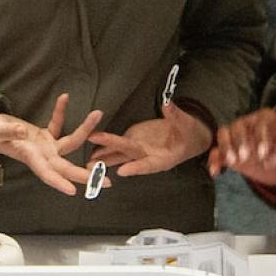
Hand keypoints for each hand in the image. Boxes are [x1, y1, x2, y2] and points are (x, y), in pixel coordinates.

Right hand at [0, 92, 104, 195]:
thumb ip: (9, 129)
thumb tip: (23, 131)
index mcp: (29, 157)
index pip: (46, 173)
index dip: (60, 182)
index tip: (74, 191)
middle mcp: (40, 155)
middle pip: (66, 166)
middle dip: (86, 174)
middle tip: (106, 183)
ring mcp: (43, 146)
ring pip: (69, 143)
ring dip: (84, 130)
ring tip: (97, 114)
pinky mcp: (43, 135)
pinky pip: (57, 125)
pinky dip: (61, 112)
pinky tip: (64, 97)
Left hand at [87, 101, 211, 177]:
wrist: (188, 135)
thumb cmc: (190, 133)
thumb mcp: (187, 124)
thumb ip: (176, 116)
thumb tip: (168, 104)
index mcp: (164, 158)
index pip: (149, 164)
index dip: (136, 168)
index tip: (123, 171)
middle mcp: (148, 156)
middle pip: (128, 155)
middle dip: (110, 156)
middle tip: (93, 160)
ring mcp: (139, 149)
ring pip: (119, 154)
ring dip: (102, 156)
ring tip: (85, 160)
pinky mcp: (133, 140)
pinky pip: (117, 145)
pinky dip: (105, 146)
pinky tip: (91, 147)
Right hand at [208, 108, 275, 187]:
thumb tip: (270, 161)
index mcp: (267, 118)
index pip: (260, 123)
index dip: (261, 138)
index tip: (264, 154)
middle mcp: (249, 124)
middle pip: (237, 126)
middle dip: (240, 141)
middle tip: (245, 157)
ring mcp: (237, 137)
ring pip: (223, 134)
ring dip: (225, 147)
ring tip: (232, 162)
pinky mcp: (229, 151)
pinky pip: (217, 152)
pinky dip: (214, 161)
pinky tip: (216, 172)